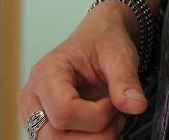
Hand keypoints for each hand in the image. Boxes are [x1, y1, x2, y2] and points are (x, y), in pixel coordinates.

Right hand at [17, 0, 157, 137]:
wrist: (97, 39)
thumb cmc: (103, 42)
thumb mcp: (120, 55)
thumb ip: (126, 81)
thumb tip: (137, 107)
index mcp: (46, 72)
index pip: (64, 111)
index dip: (97, 114)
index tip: (113, 101)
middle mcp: (32, 96)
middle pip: (55, 136)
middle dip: (95, 133)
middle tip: (115, 114)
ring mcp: (32, 114)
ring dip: (90, 139)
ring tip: (108, 118)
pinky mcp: (40, 126)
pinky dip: (84, 139)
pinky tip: (97, 125)